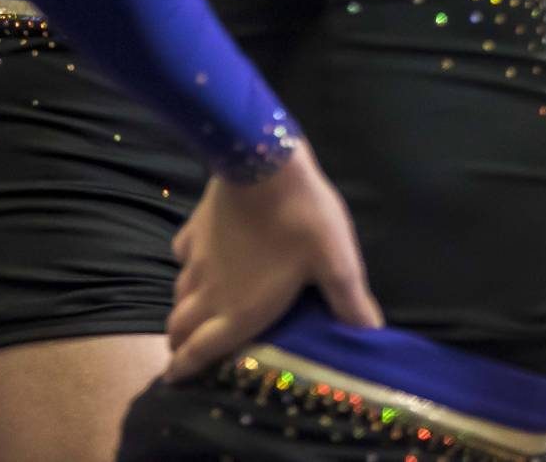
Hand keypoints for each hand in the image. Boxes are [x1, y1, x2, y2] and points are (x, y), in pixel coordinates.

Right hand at [164, 141, 381, 379]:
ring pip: (177, 296)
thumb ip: (349, 302)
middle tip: (190, 352)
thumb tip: (369, 334)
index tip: (176, 381)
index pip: (198, 352)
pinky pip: (182, 258)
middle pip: (179, 329)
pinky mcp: (193, 230)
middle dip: (181, 346)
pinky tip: (202, 262)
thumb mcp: (336, 263)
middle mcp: (208, 292)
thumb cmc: (302, 219)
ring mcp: (196, 260)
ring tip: (197, 316)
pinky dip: (188, 269)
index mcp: (237, 310)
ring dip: (183, 312)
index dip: (184, 371)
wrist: (263, 164)